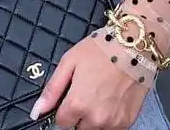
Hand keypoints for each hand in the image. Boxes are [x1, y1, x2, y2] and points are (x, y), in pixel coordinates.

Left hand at [30, 36, 146, 129]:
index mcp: (77, 104)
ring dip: (94, 117)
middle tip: (86, 91)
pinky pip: (112, 127)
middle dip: (79, 114)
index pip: (62, 122)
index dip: (63, 109)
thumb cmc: (101, 50)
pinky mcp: (127, 122)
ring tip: (100, 93)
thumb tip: (36, 111)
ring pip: (95, 129)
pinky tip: (111, 98)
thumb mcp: (69, 62)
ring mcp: (113, 123)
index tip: (69, 97)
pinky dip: (109, 118)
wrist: (134, 47)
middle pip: (79, 128)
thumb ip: (52, 90)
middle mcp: (95, 119)